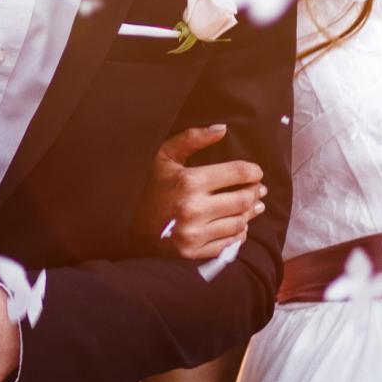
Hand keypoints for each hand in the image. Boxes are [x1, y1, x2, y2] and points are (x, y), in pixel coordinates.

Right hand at [147, 123, 267, 262]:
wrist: (123, 221)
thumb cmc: (145, 184)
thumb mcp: (163, 155)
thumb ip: (192, 139)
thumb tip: (222, 129)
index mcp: (189, 181)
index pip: (237, 173)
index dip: (253, 171)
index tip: (255, 172)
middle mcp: (194, 209)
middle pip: (243, 199)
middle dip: (255, 192)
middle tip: (258, 189)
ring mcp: (193, 233)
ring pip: (239, 222)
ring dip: (250, 213)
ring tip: (253, 206)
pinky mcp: (191, 252)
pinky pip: (228, 243)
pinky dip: (238, 233)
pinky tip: (239, 225)